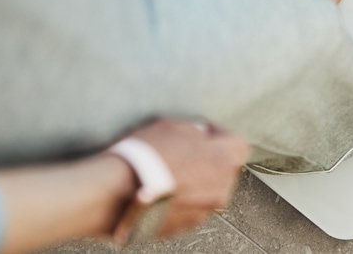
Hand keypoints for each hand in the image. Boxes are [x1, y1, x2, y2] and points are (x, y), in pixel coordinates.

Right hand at [130, 118, 249, 236]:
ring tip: (168, 170)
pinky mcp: (182, 227)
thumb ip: (194, 130)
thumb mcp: (173, 125)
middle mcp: (220, 189)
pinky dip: (179, 198)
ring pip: (207, 191)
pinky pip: (188, 208)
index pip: (238, 144)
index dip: (220, 134)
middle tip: (184, 150)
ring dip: (194, 180)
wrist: (114, 193)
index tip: (203, 130)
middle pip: (224, 169)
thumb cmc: (145, 156)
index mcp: (224, 160)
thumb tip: (198, 134)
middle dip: (208, 158)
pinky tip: (159, 187)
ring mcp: (202, 212)